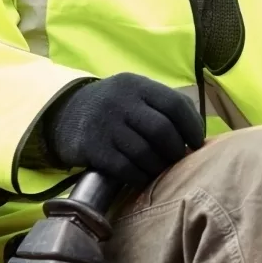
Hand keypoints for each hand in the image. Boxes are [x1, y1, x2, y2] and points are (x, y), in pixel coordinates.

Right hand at [43, 74, 205, 184]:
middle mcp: (121, 101)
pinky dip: (139, 176)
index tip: (198, 143)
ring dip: (159, 166)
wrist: (63, 115)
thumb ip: (164, 106)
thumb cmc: (113, 108)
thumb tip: (198, 133)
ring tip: (162, 170)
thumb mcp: (135, 95)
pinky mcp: (92, 148)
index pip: (175, 104)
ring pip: (144, 152)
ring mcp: (105, 125)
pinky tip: (143, 177)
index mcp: (137, 85)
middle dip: (176, 150)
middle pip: (161, 130)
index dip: (192, 126)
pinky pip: (125, 168)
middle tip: (178, 160)